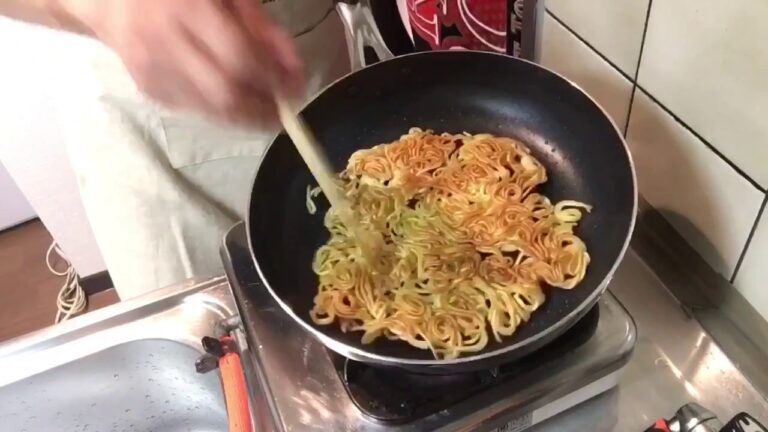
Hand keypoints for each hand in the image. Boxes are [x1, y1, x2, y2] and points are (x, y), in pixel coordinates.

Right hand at [60, 0, 303, 125]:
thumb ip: (262, 27)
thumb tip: (292, 69)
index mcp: (186, 8)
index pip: (239, 59)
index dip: (272, 80)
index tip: (296, 90)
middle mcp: (164, 41)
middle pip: (225, 94)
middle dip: (262, 111)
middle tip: (284, 112)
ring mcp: (152, 70)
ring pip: (212, 110)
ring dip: (246, 115)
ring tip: (265, 108)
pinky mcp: (148, 89)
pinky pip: (196, 110)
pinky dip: (221, 109)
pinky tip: (230, 96)